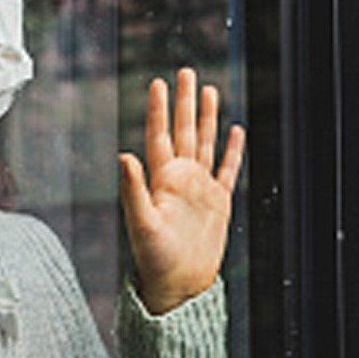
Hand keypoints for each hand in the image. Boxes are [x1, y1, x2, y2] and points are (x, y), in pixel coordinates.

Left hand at [119, 67, 245, 314]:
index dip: (158, 109)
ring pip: (206, 143)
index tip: (157, 82)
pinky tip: (234, 131)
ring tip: (208, 90)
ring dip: (207, 118)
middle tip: (185, 71)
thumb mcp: (141, 223)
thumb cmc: (153, 259)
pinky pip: (227, 170)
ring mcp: (200, 188)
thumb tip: (123, 155)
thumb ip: (133, 189)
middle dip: (185, 102)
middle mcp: (180, 178)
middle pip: (185, 130)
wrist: (178, 285)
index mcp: (160, 180)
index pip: (159, 135)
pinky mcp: (218, 203)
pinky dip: (232, 150)